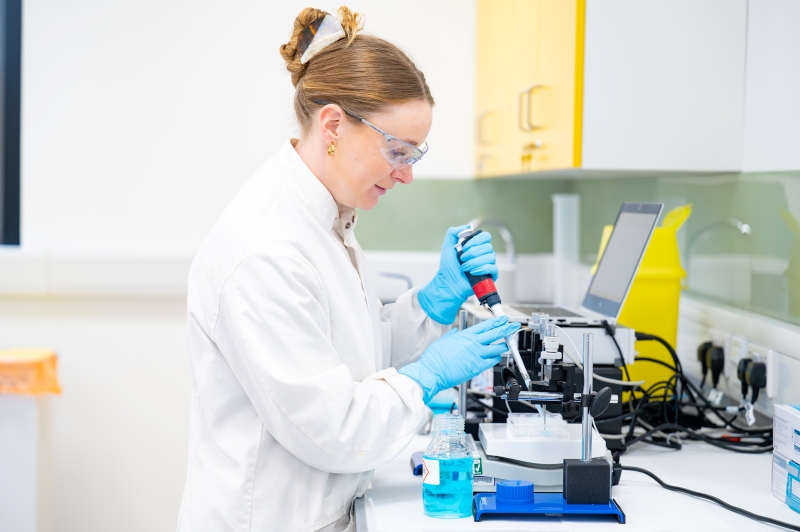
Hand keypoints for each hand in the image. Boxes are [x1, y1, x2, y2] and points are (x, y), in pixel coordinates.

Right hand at [398, 316, 519, 403]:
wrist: (433, 371)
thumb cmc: (435, 358)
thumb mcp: (443, 341)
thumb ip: (452, 335)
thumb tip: (455, 332)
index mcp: (465, 335)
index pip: (486, 326)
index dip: (497, 322)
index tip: (504, 319)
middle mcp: (473, 344)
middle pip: (495, 334)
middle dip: (507, 329)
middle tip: (514, 326)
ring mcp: (477, 355)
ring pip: (497, 349)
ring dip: (503, 346)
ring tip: (506, 344)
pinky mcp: (477, 367)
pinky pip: (492, 362)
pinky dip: (495, 359)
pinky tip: (496, 358)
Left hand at [417, 225, 497, 323]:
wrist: (448, 284)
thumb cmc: (448, 268)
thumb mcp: (447, 247)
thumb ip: (453, 233)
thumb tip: (467, 227)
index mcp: (476, 247)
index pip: (486, 236)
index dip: (476, 240)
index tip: (465, 247)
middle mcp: (483, 255)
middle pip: (488, 247)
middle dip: (473, 253)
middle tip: (463, 259)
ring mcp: (487, 265)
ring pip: (490, 257)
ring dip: (474, 262)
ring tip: (465, 267)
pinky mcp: (490, 276)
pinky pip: (493, 268)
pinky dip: (482, 269)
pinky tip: (473, 272)